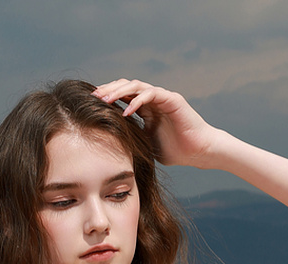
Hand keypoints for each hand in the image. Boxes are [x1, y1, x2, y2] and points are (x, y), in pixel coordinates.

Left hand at [93, 79, 219, 168]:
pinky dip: (137, 101)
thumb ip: (132, 138)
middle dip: (108, 90)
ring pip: (136, 86)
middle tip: (92, 97)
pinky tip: (126, 112)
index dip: (107, 97)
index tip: (90, 104)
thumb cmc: (175, 151)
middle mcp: (153, 99)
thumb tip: (109, 146)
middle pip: (126, 86)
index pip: (122, 96)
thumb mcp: (145, 145)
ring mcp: (162, 97)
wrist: (198, 152)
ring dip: (119, 91)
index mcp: (146, 108)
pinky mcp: (172, 99)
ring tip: (105, 100)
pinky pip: (151, 94)